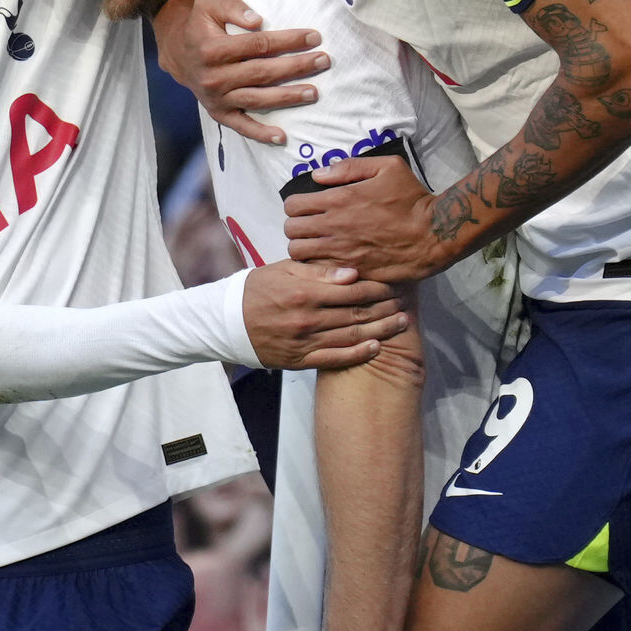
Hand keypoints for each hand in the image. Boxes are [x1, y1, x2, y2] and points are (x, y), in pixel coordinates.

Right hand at [152, 0, 326, 141]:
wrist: (178, 52)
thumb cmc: (201, 25)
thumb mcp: (210, 5)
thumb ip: (233, 7)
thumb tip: (258, 21)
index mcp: (212, 49)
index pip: (259, 44)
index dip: (288, 41)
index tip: (313, 37)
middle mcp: (214, 76)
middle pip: (263, 72)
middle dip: (296, 67)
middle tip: (323, 61)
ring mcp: (216, 98)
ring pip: (257, 99)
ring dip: (287, 97)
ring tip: (314, 92)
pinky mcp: (218, 113)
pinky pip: (241, 126)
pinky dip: (261, 134)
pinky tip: (282, 137)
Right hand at [235, 258, 405, 367]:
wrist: (226, 322)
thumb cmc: (257, 289)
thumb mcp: (283, 269)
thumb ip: (318, 271)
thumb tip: (352, 273)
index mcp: (305, 292)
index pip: (353, 290)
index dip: (378, 288)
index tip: (394, 284)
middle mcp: (308, 318)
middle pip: (357, 313)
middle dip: (385, 308)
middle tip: (405, 302)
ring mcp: (305, 342)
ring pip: (352, 337)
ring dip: (380, 330)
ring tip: (401, 323)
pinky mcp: (300, 360)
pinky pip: (334, 359)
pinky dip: (358, 354)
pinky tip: (376, 347)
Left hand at [281, 150, 446, 282]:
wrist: (434, 235)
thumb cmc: (413, 199)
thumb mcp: (388, 167)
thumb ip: (350, 167)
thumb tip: (319, 174)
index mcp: (338, 200)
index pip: (292, 206)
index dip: (295, 206)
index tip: (306, 208)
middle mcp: (333, 227)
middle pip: (290, 231)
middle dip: (295, 227)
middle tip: (308, 228)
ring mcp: (341, 252)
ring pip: (299, 254)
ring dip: (303, 248)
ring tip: (315, 245)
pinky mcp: (351, 271)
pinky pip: (319, 271)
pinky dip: (318, 266)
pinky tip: (330, 260)